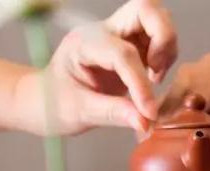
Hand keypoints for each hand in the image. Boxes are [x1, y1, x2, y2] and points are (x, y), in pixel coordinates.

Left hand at [12, 0, 176, 135]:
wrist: (44, 101)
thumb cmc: (53, 104)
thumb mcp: (79, 113)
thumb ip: (113, 114)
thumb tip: (144, 121)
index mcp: (84, 43)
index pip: (122, 54)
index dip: (140, 83)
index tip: (149, 112)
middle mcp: (102, 31)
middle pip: (145, 9)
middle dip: (162, 37)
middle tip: (156, 71)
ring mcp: (117, 35)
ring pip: (156, 19)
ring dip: (165, 46)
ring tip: (153, 77)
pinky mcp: (129, 45)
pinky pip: (157, 38)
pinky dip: (163, 55)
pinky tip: (150, 78)